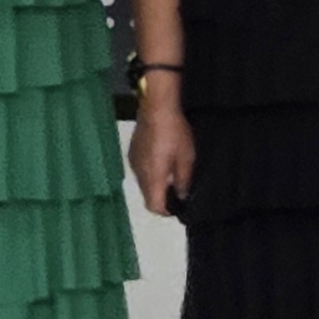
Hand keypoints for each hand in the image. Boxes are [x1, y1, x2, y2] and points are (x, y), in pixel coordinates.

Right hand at [127, 83, 193, 218]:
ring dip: (155, 184)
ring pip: (143, 184)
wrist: (157, 108)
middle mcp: (140, 173)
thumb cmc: (174, 132)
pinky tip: (161, 159)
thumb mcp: (187, 157)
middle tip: (177, 190)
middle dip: (161, 197)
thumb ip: (183, 180)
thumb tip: (182, 195)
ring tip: (171, 173)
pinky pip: (140, 170)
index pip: (154, 205)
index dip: (165, 211)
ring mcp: (134, 162)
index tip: (177, 207)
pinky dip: (150, 172)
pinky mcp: (132, 152)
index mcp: (153, 176)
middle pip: (147, 196)